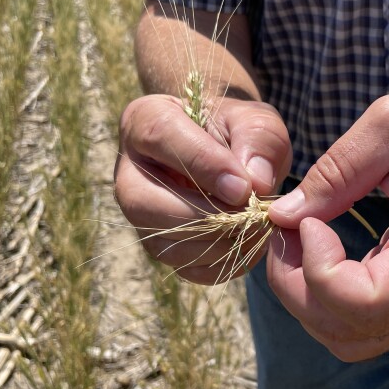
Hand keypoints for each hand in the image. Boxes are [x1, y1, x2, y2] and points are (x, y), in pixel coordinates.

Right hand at [114, 94, 290, 283]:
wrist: (233, 153)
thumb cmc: (239, 131)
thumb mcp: (256, 121)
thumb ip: (258, 140)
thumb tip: (256, 184)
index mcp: (145, 120)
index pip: (161, 138)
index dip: (203, 165)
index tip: (243, 187)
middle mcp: (130, 171)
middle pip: (146, 204)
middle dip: (208, 216)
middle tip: (254, 215)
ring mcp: (140, 215)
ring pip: (164, 245)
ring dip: (218, 244)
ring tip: (258, 229)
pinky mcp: (162, 246)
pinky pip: (186, 269)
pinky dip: (223, 264)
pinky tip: (250, 244)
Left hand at [266, 91, 388, 360]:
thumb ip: (338, 169)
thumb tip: (283, 217)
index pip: (371, 302)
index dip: (321, 272)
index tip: (310, 222)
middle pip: (353, 330)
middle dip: (298, 289)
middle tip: (285, 231)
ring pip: (351, 340)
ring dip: (305, 301)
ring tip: (294, 244)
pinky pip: (358, 324)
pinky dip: (322, 298)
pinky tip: (313, 251)